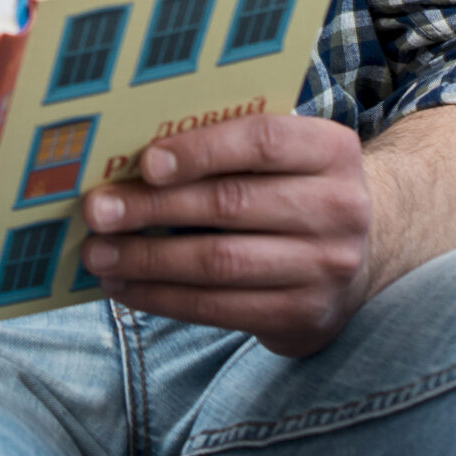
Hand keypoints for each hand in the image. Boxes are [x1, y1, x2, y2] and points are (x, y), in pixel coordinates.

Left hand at [80, 113, 371, 356]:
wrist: (359, 254)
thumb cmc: (292, 187)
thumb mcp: (282, 155)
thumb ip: (225, 143)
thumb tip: (126, 155)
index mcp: (330, 150)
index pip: (262, 141)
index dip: (201, 150)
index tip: (144, 163)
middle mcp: (339, 208)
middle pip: (230, 204)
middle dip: (152, 208)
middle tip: (96, 211)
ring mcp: (327, 267)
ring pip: (220, 262)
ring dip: (148, 260)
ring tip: (98, 254)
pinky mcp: (305, 315)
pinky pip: (222, 308)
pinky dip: (164, 298)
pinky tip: (126, 287)